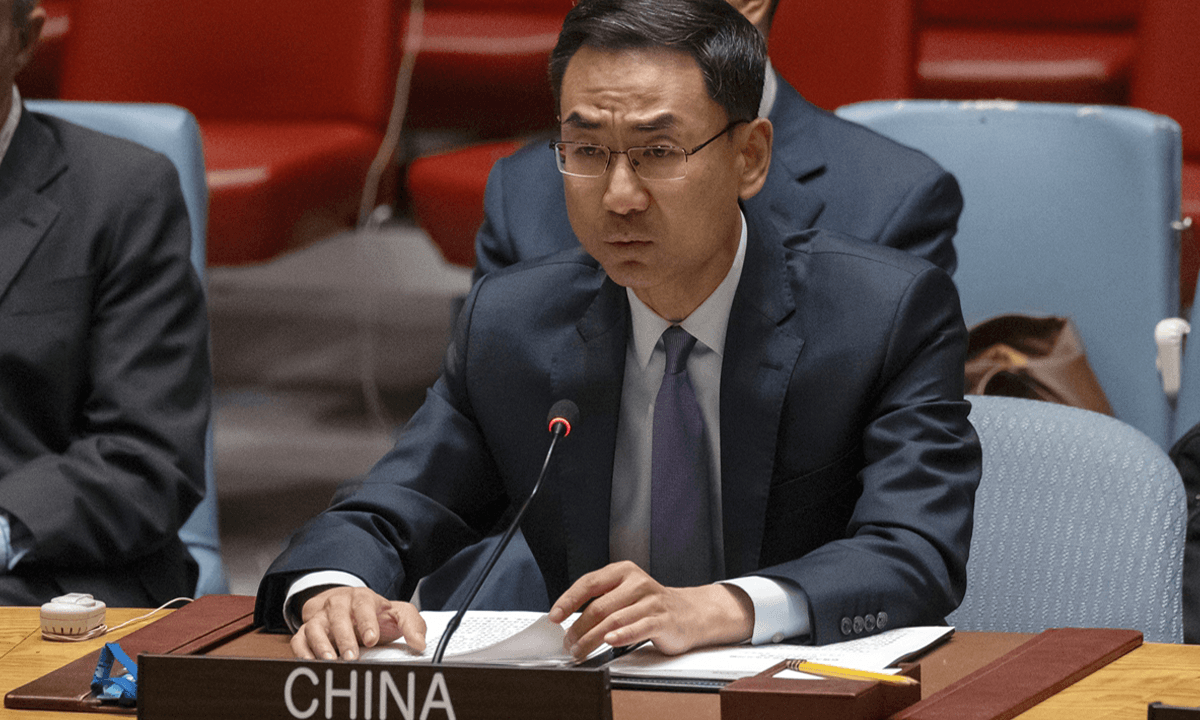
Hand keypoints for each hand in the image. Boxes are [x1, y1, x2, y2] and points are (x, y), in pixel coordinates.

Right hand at [290, 586, 425, 660]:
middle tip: (351, 657)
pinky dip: (301, 650)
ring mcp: (321, 617)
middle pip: (338, 616)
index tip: (372, 639)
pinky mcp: (307, 630)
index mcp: (363, 598)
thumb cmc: (376, 613)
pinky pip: (299, 639)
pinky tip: (310, 662)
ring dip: (321, 645)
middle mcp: (338, 604)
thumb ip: (412, 625)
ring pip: (315, 627)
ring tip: (330, 661)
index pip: (363, 605)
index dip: (367, 621)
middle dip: (344, 637)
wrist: (349, 606)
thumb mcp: (398, 613)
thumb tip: (419, 643)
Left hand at [548, 561, 753, 659]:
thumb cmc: (652, 604)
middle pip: (599, 606)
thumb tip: (568, 620)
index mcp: (623, 572)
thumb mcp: (625, 593)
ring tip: (580, 651)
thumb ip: (602, 600)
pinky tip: (610, 642)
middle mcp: (637, 583)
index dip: (569, 600)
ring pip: (614, 621)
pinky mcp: (663, 620)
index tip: (555, 616)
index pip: (589, 583)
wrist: (691, 612)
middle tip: (568, 644)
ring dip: (592, 639)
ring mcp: (651, 601)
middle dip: (578, 628)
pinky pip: (638, 627)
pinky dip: (622, 636)